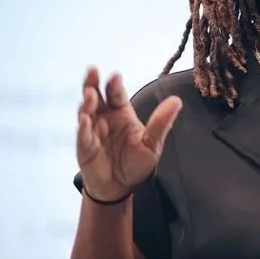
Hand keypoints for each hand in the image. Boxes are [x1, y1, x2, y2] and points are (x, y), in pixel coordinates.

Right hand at [76, 67, 181, 201]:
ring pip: (86, 111)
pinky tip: (84, 120)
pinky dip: (83, 127)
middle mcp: (104, 117)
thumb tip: (177, 100)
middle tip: (92, 71)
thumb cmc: (136, 163)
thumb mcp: (152, 143)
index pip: (117, 94)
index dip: (115, 84)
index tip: (115, 76)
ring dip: (87, 102)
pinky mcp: (84, 146)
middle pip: (96, 95)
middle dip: (92, 83)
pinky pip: (82, 134)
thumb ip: (161, 122)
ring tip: (90, 94)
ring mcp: (92, 130)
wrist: (120, 187)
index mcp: (121, 112)